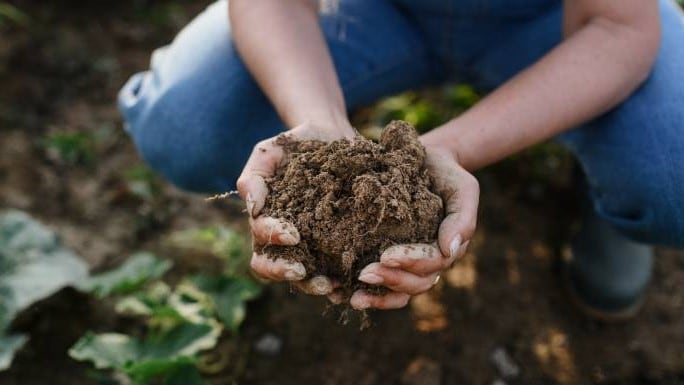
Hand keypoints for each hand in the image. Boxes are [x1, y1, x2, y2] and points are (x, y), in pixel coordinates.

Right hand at [237, 121, 355, 294]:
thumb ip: (253, 178)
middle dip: (286, 273)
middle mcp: (288, 240)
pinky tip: (355, 281)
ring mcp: (313, 245)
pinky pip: (338, 269)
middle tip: (303, 272)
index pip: (261, 243)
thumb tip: (253, 209)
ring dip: (315, 284)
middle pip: (276, 269)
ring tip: (333, 285)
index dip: (273, 242)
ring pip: (306, 277)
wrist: (332, 136)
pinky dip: (344, 280)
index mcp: (267, 223)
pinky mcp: (339, 243)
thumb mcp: (268, 153)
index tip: (292, 234)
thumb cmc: (294, 145)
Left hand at [350, 144, 478, 309]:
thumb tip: (449, 250)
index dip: (410, 262)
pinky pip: (379, 284)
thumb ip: (462, 219)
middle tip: (363, 274)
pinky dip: (363, 291)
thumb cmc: (446, 174)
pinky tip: (339, 294)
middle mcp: (427, 263)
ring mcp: (407, 264)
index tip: (386, 255)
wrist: (426, 161)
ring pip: (397, 292)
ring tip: (353, 298)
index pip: (431, 264)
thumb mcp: (462, 189)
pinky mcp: (385, 257)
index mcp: (445, 249)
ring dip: (376, 297)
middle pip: (413, 284)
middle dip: (390, 281)